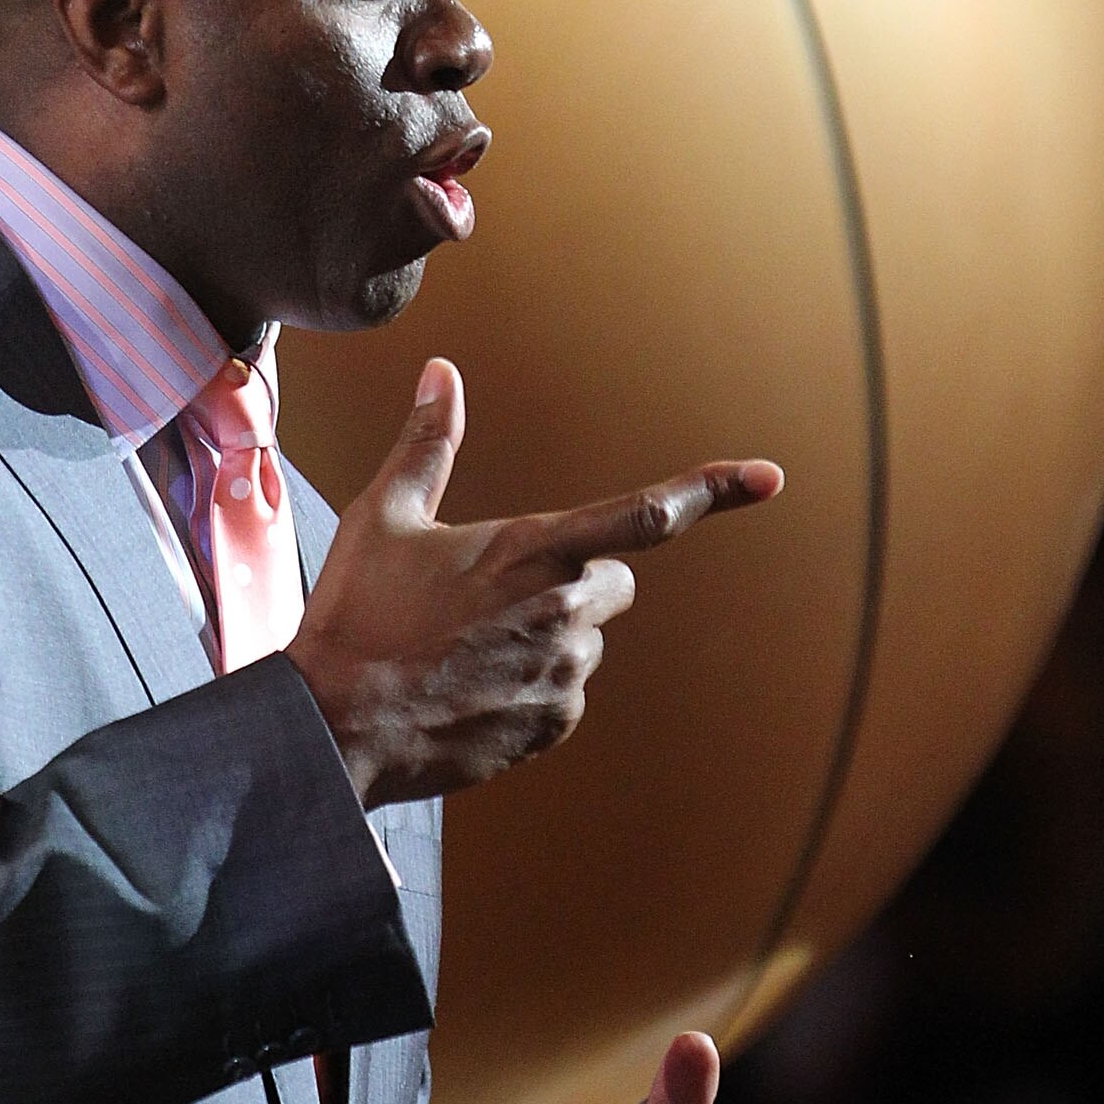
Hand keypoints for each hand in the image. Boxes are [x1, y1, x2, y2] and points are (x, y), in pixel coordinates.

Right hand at [286, 359, 780, 810]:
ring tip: (463, 646)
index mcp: (534, 550)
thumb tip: (441, 374)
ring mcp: (563, 675)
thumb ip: (427, 442)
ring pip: (585, 640)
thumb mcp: (386, 517)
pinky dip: (532, 685)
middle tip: (490, 593)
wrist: (336, 729)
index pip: (647, 514)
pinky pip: (565, 693)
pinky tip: (469, 685)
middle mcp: (564, 613)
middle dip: (572, 579)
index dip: (713, 489)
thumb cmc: (356, 617)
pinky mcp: (551, 726)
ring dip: (547, 635)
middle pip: (612, 581)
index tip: (768, 477)